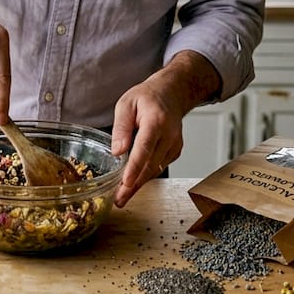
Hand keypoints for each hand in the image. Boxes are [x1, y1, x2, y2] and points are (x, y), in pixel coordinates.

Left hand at [109, 51, 219, 206]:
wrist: (172, 94)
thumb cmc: (147, 98)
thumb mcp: (126, 104)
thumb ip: (121, 127)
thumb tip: (117, 150)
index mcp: (156, 121)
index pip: (144, 148)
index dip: (135, 168)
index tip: (125, 183)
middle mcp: (169, 135)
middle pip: (150, 164)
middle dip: (134, 184)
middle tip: (119, 199)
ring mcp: (174, 144)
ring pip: (156, 169)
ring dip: (139, 184)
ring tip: (123, 196)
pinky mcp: (176, 151)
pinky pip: (160, 166)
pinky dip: (147, 175)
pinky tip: (134, 183)